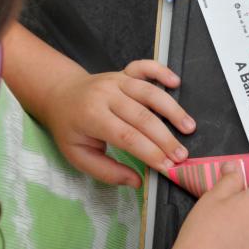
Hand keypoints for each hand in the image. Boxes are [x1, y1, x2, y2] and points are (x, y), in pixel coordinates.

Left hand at [43, 60, 195, 188]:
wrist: (59, 95)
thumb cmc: (70, 128)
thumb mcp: (78, 156)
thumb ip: (106, 171)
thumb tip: (136, 181)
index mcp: (91, 117)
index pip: (127, 136)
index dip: (150, 152)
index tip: (167, 166)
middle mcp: (105, 95)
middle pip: (142, 117)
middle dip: (165, 138)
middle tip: (182, 156)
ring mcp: (116, 81)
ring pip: (149, 93)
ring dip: (172, 110)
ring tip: (189, 128)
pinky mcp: (124, 72)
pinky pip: (145, 67)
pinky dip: (161, 71)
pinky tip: (175, 82)